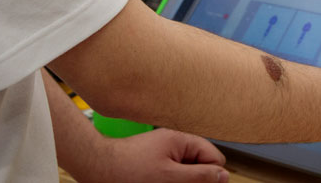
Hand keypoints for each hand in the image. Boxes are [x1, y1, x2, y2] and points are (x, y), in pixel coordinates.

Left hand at [95, 128, 228, 182]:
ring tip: (164, 182)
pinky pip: (172, 173)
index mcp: (182, 140)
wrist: (96, 168)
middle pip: (201, 166)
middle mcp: (174, 144)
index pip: (214, 158)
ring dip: (182, 181)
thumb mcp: (169, 177)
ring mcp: (163, 153)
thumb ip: (199, 176)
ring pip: (186, 172)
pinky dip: (170, 180)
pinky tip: (158, 181)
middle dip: (195, 180)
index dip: (211, 176)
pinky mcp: (153, 162)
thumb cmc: (128, 171)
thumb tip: (224, 175)